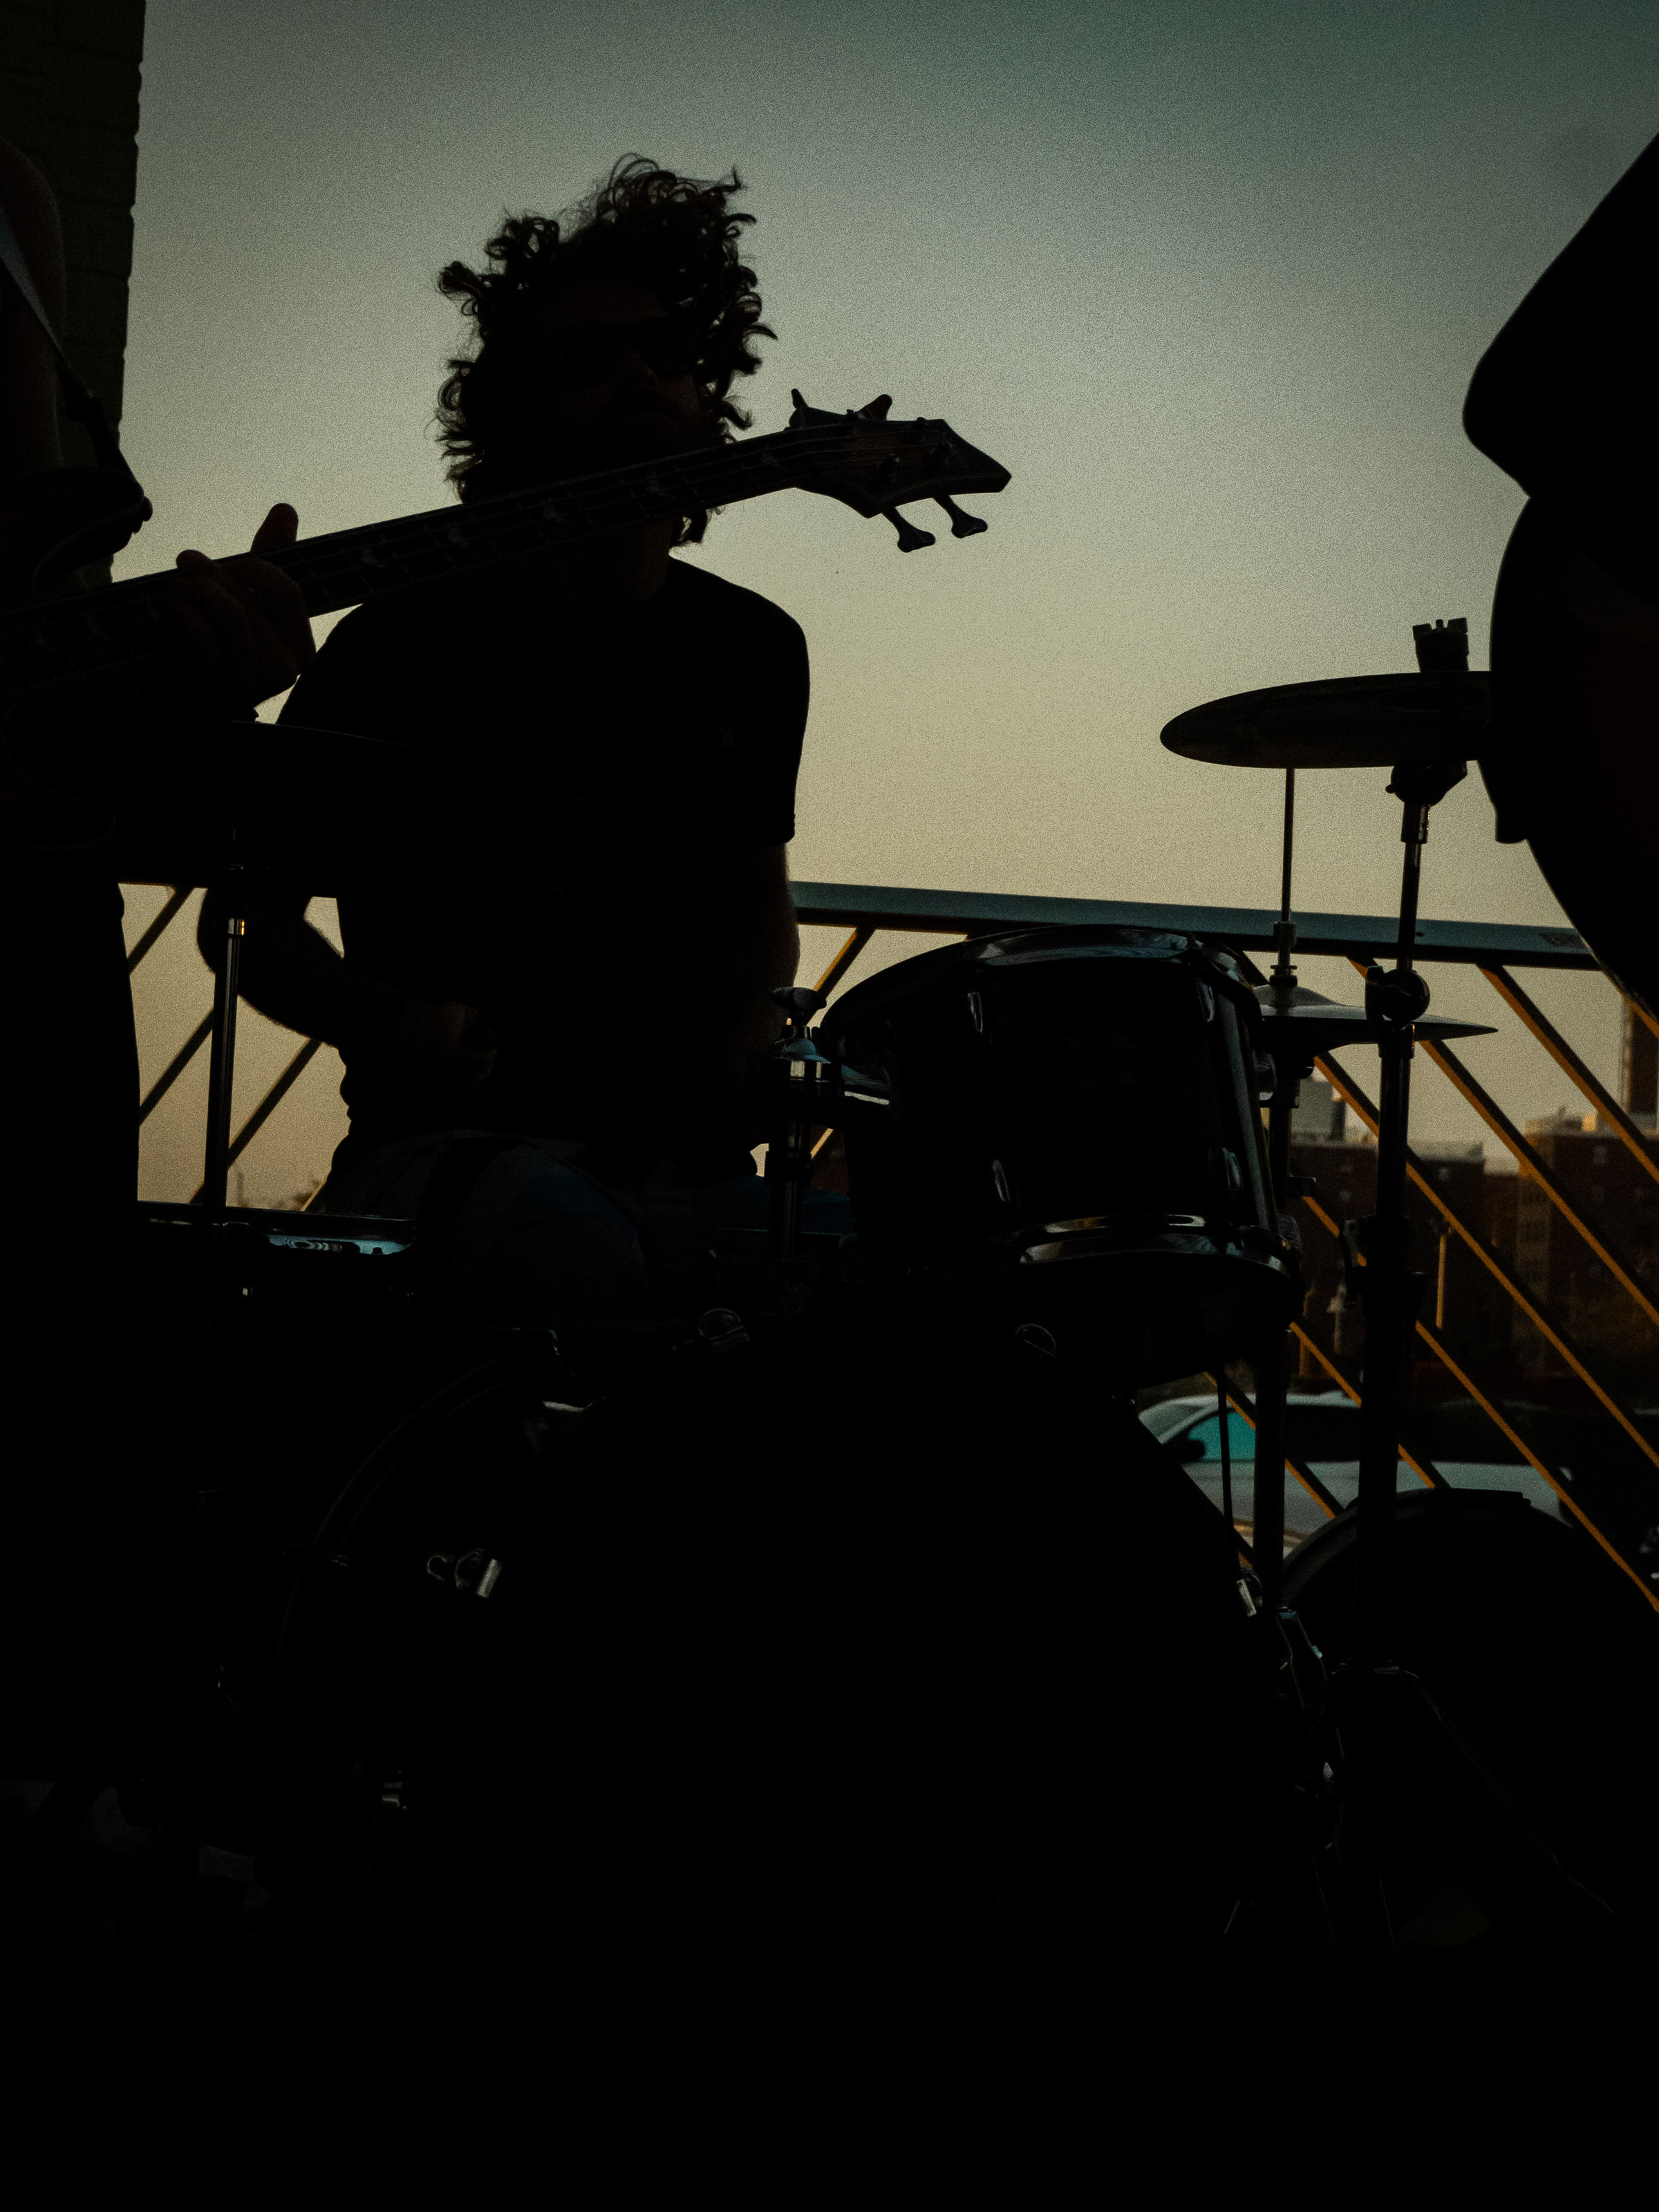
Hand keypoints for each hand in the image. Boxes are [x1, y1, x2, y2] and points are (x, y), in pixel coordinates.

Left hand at [162, 503, 313, 713]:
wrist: (170, 703)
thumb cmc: (211, 647)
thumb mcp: (244, 601)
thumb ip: (267, 559)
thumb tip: (286, 508)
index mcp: (300, 651)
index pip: (288, 591)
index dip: (251, 567)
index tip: (225, 564)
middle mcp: (284, 671)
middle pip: (252, 596)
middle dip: (212, 572)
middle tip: (185, 563)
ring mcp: (251, 683)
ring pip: (230, 611)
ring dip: (193, 588)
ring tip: (174, 588)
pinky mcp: (216, 688)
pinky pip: (203, 631)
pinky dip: (181, 611)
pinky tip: (170, 612)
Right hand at [348, 998, 498, 1119]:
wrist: (385, 1028)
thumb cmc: (423, 1016)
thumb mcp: (454, 1010)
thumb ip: (479, 1023)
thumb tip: (491, 1040)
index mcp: (450, 1056)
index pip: (482, 1064)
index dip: (490, 1056)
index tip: (493, 1051)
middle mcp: (439, 1077)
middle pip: (473, 1081)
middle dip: (482, 1070)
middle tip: (484, 1062)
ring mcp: (427, 1090)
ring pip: (461, 1094)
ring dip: (470, 1082)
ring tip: (471, 1071)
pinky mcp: (418, 1096)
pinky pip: (444, 1100)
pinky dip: (454, 1092)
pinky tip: (456, 1080)